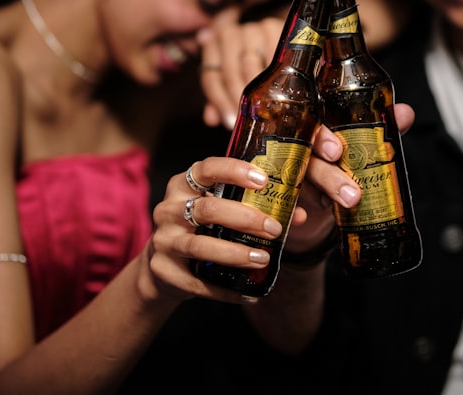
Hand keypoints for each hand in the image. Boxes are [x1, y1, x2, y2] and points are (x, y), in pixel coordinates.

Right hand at [145, 157, 281, 302]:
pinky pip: (199, 282)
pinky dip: (226, 290)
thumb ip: (256, 208)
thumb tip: (298, 215)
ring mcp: (164, 240)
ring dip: (237, 254)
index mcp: (183, 185)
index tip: (263, 180)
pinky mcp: (164, 271)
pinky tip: (248, 293)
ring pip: (202, 246)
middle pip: (208, 209)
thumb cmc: (201, 230)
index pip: (206, 169)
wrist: (163, 268)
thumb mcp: (220, 211)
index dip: (234, 171)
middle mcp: (169, 209)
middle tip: (274, 229)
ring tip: (263, 259)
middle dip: (246, 219)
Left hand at [197, 14, 281, 128]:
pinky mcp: (273, 26)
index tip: (230, 122)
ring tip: (264, 109)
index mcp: (212, 46)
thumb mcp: (232, 77)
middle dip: (238, 98)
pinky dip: (276, 75)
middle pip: (230, 70)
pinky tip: (281, 90)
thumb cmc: (250, 61)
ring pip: (249, 63)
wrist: (280, 34)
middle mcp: (229, 34)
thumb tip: (211, 119)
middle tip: (249, 118)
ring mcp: (250, 29)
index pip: (211, 77)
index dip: (219, 102)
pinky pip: (272, 56)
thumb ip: (220, 96)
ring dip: (257, 90)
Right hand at [285, 102, 416, 253]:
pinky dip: (291, 213)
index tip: (337, 152)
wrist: (313, 201)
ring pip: (295, 180)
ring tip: (344, 206)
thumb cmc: (336, 164)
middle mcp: (296, 150)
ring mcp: (284, 173)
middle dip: (328, 174)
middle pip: (306, 157)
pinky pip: (283, 205)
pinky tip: (301, 219)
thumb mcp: (356, 147)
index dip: (324, 139)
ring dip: (319, 194)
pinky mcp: (282, 199)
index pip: (314, 129)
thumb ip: (378, 129)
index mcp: (315, 132)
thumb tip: (405, 113)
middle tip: (351, 193)